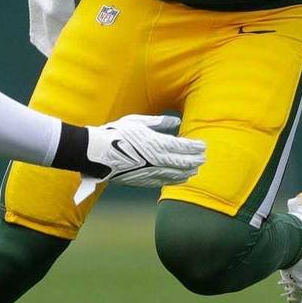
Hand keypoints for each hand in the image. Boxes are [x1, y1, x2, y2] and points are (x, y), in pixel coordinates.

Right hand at [74, 114, 206, 203]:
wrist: (97, 153)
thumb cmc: (116, 132)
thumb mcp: (138, 121)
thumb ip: (159, 123)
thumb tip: (176, 122)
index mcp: (156, 143)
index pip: (182, 147)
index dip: (194, 147)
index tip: (203, 146)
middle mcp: (157, 160)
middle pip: (182, 162)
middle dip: (195, 160)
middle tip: (204, 158)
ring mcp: (150, 172)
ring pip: (175, 174)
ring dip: (188, 171)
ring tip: (196, 168)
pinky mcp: (143, 180)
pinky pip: (164, 181)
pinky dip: (176, 180)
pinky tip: (181, 178)